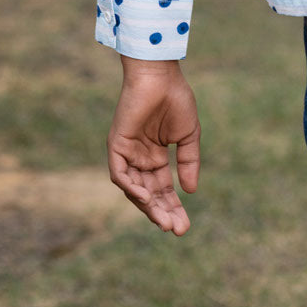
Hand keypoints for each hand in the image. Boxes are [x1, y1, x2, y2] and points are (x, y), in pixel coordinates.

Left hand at [107, 57, 200, 234]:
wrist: (160, 76)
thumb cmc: (175, 99)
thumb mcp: (188, 135)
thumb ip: (189, 162)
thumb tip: (190, 191)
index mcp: (155, 156)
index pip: (163, 189)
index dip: (173, 207)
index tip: (184, 226)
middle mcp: (139, 158)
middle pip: (149, 194)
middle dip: (162, 213)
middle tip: (177, 230)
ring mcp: (127, 153)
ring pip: (134, 189)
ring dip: (148, 206)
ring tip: (163, 221)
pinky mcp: (116, 145)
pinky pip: (119, 174)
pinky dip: (131, 187)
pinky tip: (146, 198)